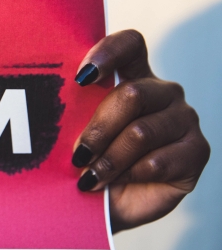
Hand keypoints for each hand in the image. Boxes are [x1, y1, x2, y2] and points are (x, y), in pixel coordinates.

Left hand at [72, 30, 209, 232]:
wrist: (108, 204)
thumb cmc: (88, 161)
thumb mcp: (76, 131)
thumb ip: (72, 111)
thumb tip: (52, 109)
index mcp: (133, 76)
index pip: (129, 44)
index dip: (107, 53)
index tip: (80, 78)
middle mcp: (163, 92)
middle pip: (131, 94)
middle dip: (98, 129)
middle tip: (78, 154)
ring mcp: (184, 119)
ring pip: (140, 132)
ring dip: (109, 159)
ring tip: (90, 176)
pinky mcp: (197, 151)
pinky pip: (158, 161)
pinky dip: (129, 175)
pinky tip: (118, 183)